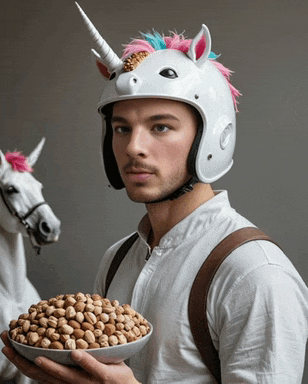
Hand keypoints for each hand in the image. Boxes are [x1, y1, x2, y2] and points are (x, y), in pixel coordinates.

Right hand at [1, 331, 139, 383]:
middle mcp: (70, 383)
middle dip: (23, 360)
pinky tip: (75, 353)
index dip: (19, 360)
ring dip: (50, 366)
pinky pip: (93, 369)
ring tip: (38, 355)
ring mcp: (87, 381)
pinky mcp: (104, 377)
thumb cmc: (106, 376)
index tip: (7, 345)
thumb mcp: (82, 367)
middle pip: (41, 374)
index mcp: (63, 378)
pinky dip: (83, 361)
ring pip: (65, 375)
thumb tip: (60, 331)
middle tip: (9, 343)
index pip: (36, 370)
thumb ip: (71, 354)